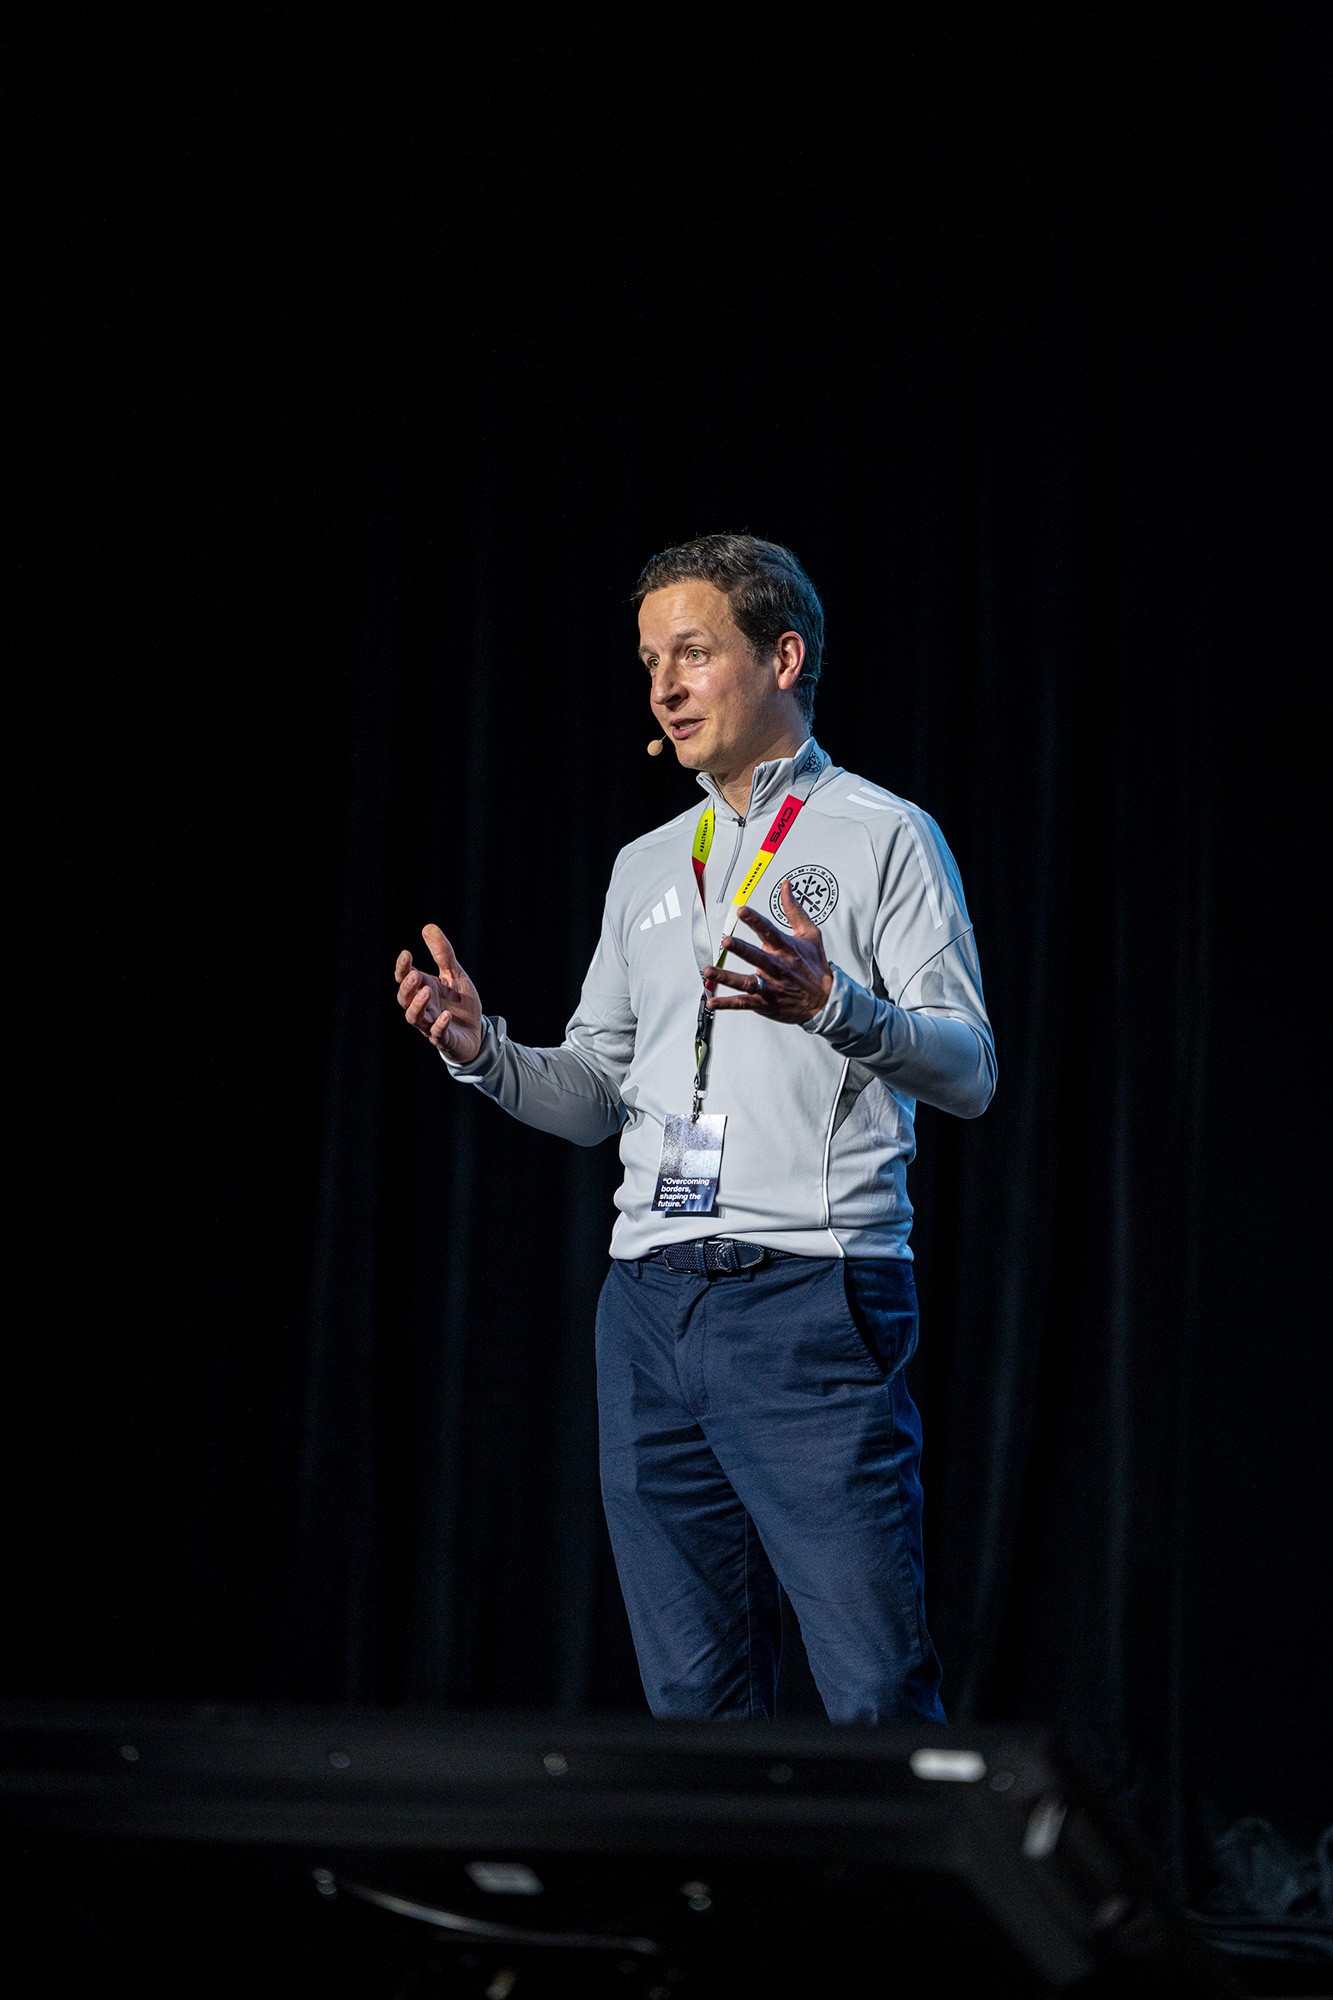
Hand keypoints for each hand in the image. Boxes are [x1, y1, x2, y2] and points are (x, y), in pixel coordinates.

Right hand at [394, 924, 484, 1063]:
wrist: (476, 1031)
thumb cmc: (460, 1002)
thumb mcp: (454, 974)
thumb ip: (442, 953)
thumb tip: (428, 927)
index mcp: (422, 988)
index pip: (404, 978)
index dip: (402, 967)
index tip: (407, 954)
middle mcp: (422, 1007)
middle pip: (403, 998)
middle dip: (407, 987)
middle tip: (416, 975)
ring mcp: (430, 1024)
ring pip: (414, 1017)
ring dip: (417, 1005)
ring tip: (426, 991)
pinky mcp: (444, 1038)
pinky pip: (437, 1034)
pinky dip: (440, 1025)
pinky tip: (446, 1015)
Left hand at [703, 879, 834, 1023]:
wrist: (824, 1000)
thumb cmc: (814, 966)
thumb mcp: (810, 934)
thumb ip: (794, 910)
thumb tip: (785, 886)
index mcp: (787, 949)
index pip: (769, 931)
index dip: (755, 921)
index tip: (742, 911)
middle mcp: (777, 967)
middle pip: (757, 956)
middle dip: (741, 949)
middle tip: (726, 941)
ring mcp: (770, 987)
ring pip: (746, 982)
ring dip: (727, 977)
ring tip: (710, 971)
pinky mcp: (765, 1002)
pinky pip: (743, 1003)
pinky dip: (727, 1003)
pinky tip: (712, 1001)